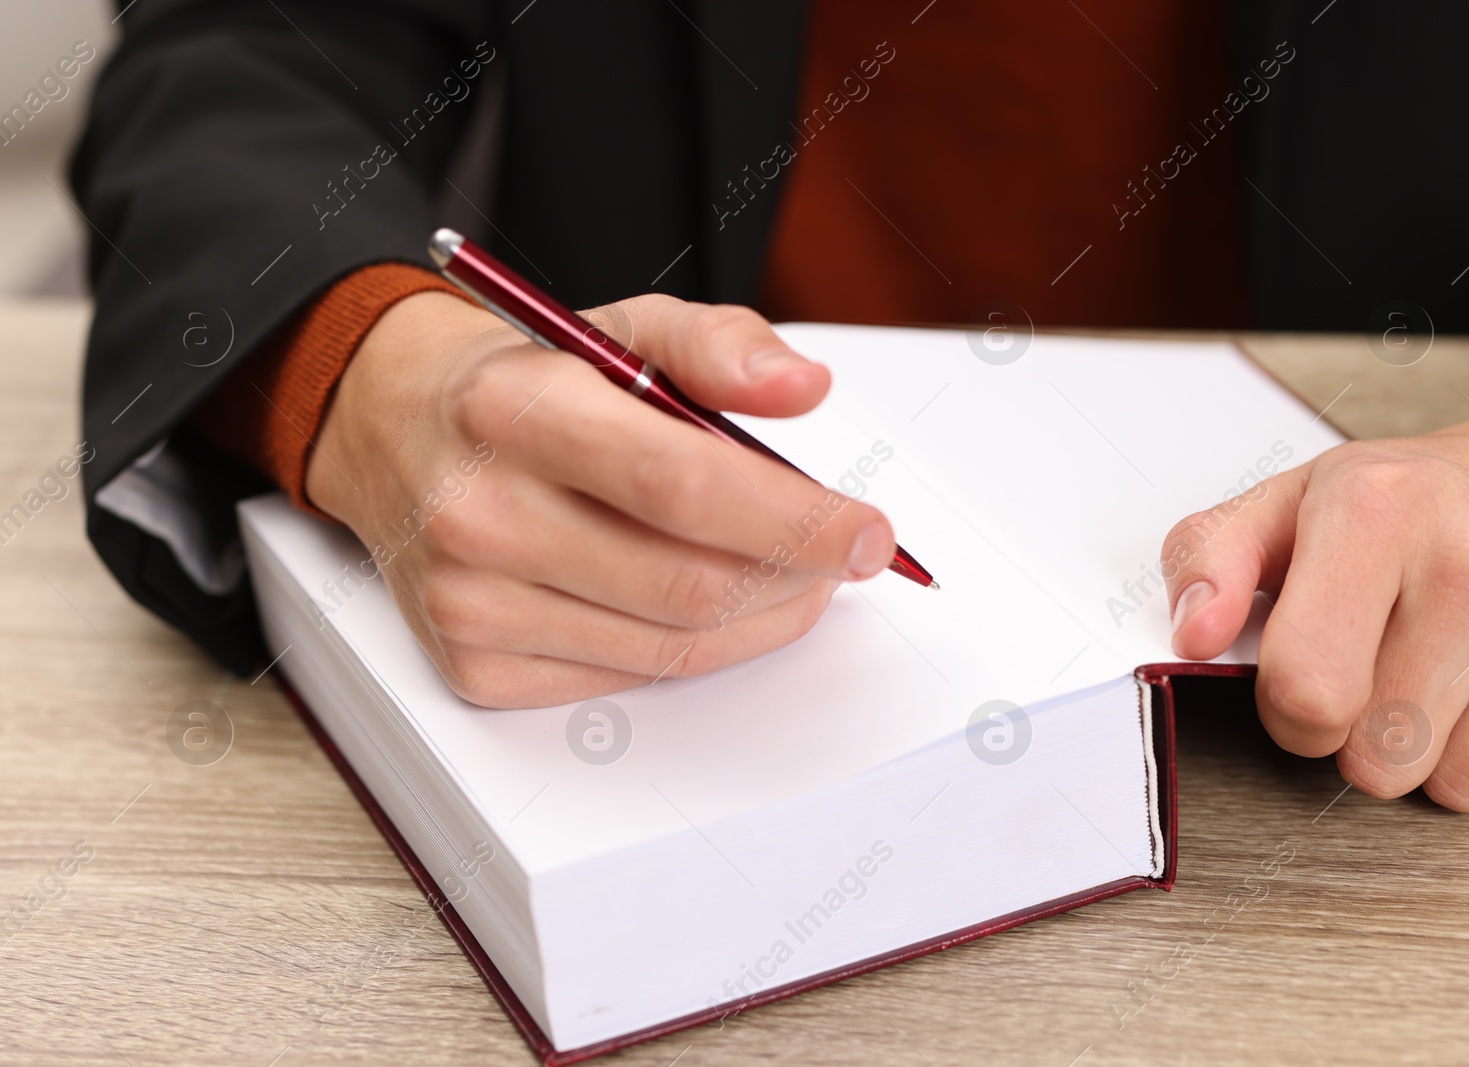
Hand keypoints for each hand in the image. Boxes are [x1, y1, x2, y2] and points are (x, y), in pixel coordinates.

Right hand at [306, 291, 896, 707]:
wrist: (388, 429)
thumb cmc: (520, 384)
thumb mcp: (618, 328)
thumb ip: (720, 346)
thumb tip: (804, 389)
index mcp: (517, 409)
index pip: (685, 486)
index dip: (797, 520)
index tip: (867, 533)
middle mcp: (479, 513)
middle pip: (689, 584)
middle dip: (798, 579)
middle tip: (843, 556)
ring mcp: (470, 602)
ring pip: (669, 648)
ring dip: (761, 620)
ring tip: (793, 577)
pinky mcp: (473, 666)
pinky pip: (625, 680)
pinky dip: (692, 649)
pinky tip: (710, 604)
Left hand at [1161, 363, 1468, 822]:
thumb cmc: (1412, 499)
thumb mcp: (1290, 502)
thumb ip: (1211, 559)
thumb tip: (1193, 633)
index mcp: (1377, 510)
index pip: (1306, 692)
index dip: (1289, 714)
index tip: (1306, 683)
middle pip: (1379, 759)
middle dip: (1365, 735)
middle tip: (1386, 668)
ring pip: (1460, 786)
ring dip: (1441, 754)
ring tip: (1448, 674)